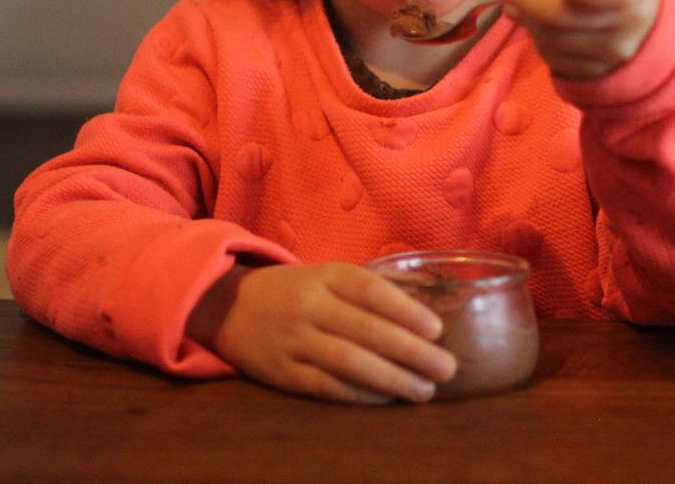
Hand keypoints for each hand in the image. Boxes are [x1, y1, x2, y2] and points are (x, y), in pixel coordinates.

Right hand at [186, 262, 455, 403]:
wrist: (228, 305)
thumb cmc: (296, 291)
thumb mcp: (327, 276)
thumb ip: (369, 290)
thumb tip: (426, 309)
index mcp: (326, 276)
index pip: (370, 290)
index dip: (405, 310)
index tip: (437, 329)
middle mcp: (310, 306)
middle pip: (366, 330)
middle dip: (411, 352)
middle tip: (446, 367)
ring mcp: (294, 341)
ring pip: (349, 362)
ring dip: (392, 379)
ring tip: (424, 390)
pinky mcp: (282, 373)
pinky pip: (327, 387)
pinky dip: (361, 395)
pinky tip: (387, 399)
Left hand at [502, 0, 659, 78]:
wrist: (647, 18)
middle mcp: (625, 28)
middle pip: (561, 17)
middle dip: (526, 0)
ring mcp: (610, 56)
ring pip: (551, 39)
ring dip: (526, 19)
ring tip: (515, 3)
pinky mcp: (594, 72)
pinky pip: (553, 58)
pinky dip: (536, 38)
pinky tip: (532, 23)